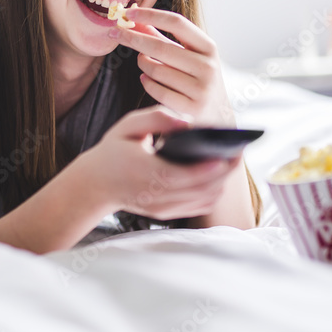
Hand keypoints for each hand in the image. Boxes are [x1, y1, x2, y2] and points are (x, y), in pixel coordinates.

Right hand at [75, 105, 238, 220]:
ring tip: (229, 161)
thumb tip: (186, 121)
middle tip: (238, 151)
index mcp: (149, 172)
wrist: (94, 185)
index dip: (215, 165)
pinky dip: (212, 193)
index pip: (191, 174)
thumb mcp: (128, 126)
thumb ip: (157, 117)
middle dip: (226, 171)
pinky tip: (216, 177)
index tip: (231, 150)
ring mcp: (163, 207)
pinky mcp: (166, 213)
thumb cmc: (112, 152)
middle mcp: (158, 195)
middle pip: (205, 189)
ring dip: (221, 182)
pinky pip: (199, 207)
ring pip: (206, 200)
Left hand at [108, 6, 234, 125]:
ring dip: (142, 63)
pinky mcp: (190, 109)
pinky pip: (156, 90)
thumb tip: (136, 18)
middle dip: (134, 38)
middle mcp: (208, 67)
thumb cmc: (198, 79)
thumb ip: (163, 38)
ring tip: (142, 61)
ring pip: (155, 70)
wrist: (218, 116)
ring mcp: (201, 90)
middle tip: (115, 32)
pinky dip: (146, 82)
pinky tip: (146, 79)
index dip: (151, 15)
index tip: (129, 11)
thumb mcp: (188, 56)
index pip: (177, 23)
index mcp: (209, 48)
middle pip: (161, 47)